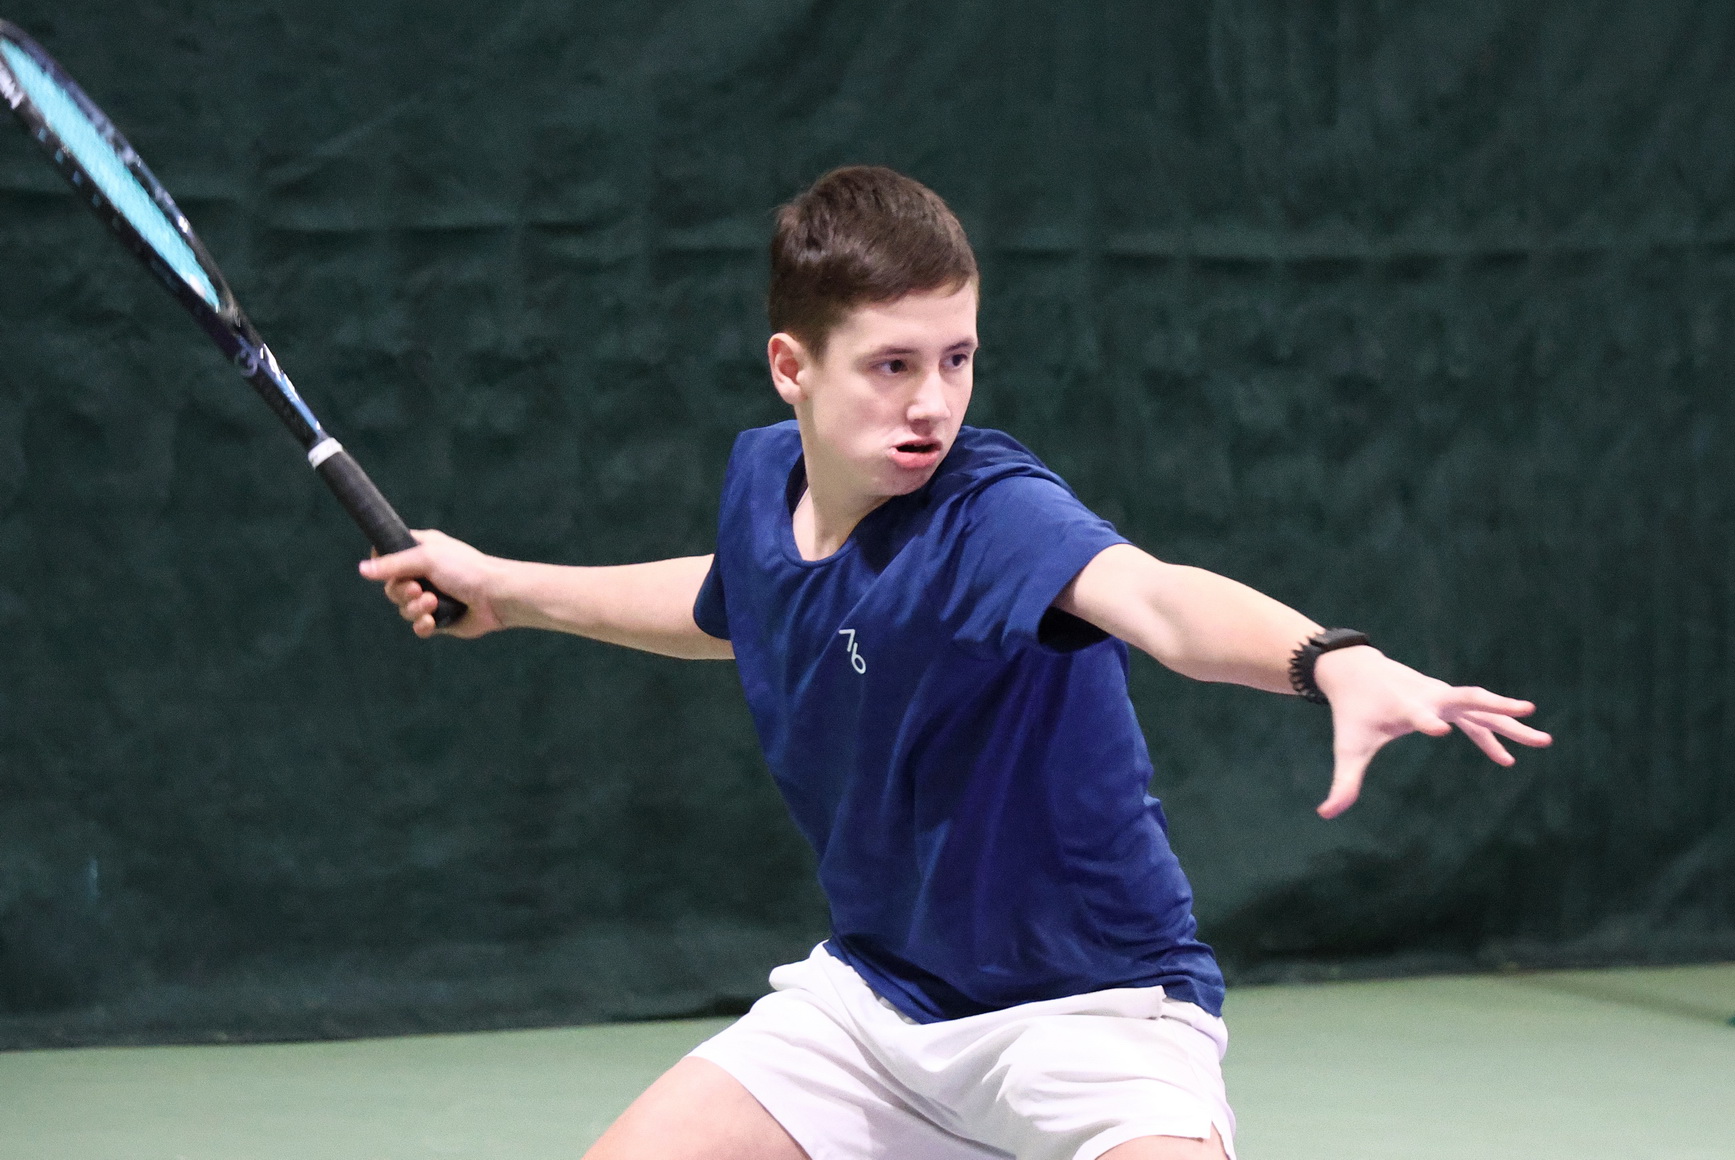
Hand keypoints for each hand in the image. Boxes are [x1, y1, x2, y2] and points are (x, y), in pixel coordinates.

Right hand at [358, 529, 504, 638]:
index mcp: (421, 550)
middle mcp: (424, 573)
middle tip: (418, 590)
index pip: (387, 554)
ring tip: (433, 603)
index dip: (383, 564)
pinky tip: (433, 621)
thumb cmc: (466, 569)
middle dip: (401, 592)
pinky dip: (423, 624)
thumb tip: (362, 570)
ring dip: (415, 608)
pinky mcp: (440, 618)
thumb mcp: (426, 558)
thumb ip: (393, 564)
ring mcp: (431, 596)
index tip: (390, 569)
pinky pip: (418, 626)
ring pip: (404, 608)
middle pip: (392, 587)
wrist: (496, 596)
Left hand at [1312, 646, 1552, 818]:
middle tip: (1529, 711)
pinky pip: (1475, 718)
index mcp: (1403, 707)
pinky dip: (1492, 734)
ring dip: (1511, 722)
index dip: (1427, 722)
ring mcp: (1441, 695)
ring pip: (1482, 707)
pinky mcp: (1446, 700)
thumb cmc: (1352, 712)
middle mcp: (1428, 697)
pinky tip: (1508, 758)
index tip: (1440, 731)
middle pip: (1468, 700)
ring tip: (1545, 741)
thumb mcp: (1348, 747)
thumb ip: (1343, 782)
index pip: (1419, 714)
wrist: (1355, 671)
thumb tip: (1324, 814)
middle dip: (1497, 706)